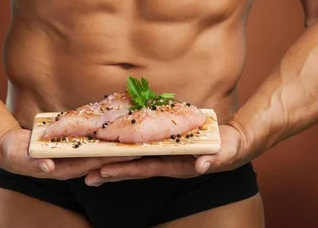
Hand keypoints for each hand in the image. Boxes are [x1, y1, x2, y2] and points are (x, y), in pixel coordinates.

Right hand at [0, 128, 138, 179]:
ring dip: (117, 143)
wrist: (11, 147)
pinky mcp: (72, 145)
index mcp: (63, 168)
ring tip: (138, 133)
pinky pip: (91, 140)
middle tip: (144, 142)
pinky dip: (105, 134)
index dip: (111, 158)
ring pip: (99, 149)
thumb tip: (48, 166)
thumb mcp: (20, 157)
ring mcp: (73, 154)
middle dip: (122, 151)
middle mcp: (72, 163)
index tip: (129, 153)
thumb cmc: (15, 153)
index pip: (92, 164)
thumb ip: (34, 163)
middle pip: (102, 157)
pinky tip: (118, 126)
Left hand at [84, 124, 248, 185]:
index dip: (125, 169)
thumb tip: (202, 167)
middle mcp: (164, 161)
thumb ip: (214, 160)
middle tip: (86, 175)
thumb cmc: (228, 149)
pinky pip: (141, 146)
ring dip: (112, 163)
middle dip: (110, 171)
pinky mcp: (163, 143)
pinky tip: (111, 145)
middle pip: (132, 167)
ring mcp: (163, 154)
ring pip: (133, 159)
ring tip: (90, 168)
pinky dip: (125, 147)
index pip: (145, 168)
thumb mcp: (224, 154)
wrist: (232, 142)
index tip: (105, 170)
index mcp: (174, 164)